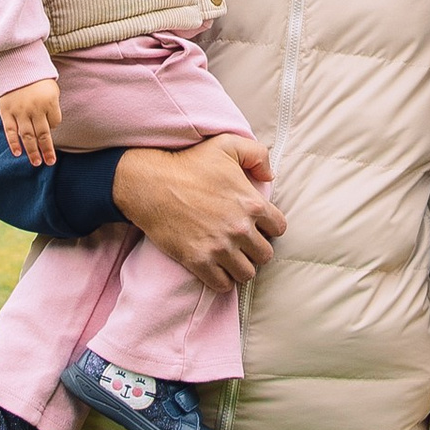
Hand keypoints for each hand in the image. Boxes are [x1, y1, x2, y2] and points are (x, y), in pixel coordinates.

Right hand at [0, 78, 61, 167]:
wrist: (14, 65)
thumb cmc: (36, 79)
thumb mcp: (50, 89)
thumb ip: (51, 107)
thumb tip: (49, 128)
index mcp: (49, 101)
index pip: (55, 122)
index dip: (53, 124)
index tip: (49, 123)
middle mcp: (34, 108)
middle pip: (43, 134)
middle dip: (47, 150)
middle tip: (50, 162)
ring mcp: (19, 111)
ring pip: (27, 136)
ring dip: (32, 151)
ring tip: (36, 163)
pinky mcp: (6, 112)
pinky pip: (10, 131)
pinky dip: (13, 143)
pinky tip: (18, 153)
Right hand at [112, 136, 285, 289]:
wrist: (150, 184)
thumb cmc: (188, 163)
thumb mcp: (227, 144)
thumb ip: (257, 154)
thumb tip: (270, 175)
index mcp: (251, 203)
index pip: (279, 228)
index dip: (270, 227)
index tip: (257, 225)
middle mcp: (240, 228)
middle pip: (265, 254)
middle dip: (256, 249)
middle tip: (243, 243)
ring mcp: (219, 247)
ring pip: (247, 273)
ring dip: (241, 267)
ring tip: (231, 258)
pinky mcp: (199, 261)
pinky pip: (223, 285)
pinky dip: (223, 280)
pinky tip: (217, 268)